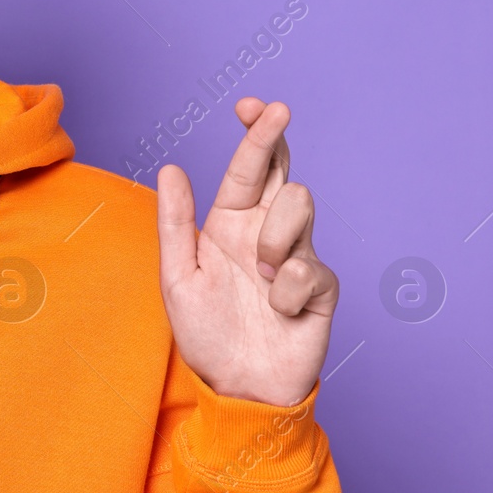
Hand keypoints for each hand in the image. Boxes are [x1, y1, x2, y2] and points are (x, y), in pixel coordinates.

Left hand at [155, 98, 337, 406]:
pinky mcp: (321, 288)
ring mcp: (298, 257)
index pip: (247, 169)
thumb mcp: (178, 276)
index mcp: (231, 224)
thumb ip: (176, 223)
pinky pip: (311, 269)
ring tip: (260, 275)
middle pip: (282, 171)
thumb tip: (171, 169)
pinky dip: (288, 290)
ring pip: (299, 205)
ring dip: (276, 235)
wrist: (238, 387)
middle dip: (277, 138)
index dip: (254, 134)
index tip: (253, 104)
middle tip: (275, 112)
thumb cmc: (204, 334)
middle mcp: (266, 232)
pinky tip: (278, 313)